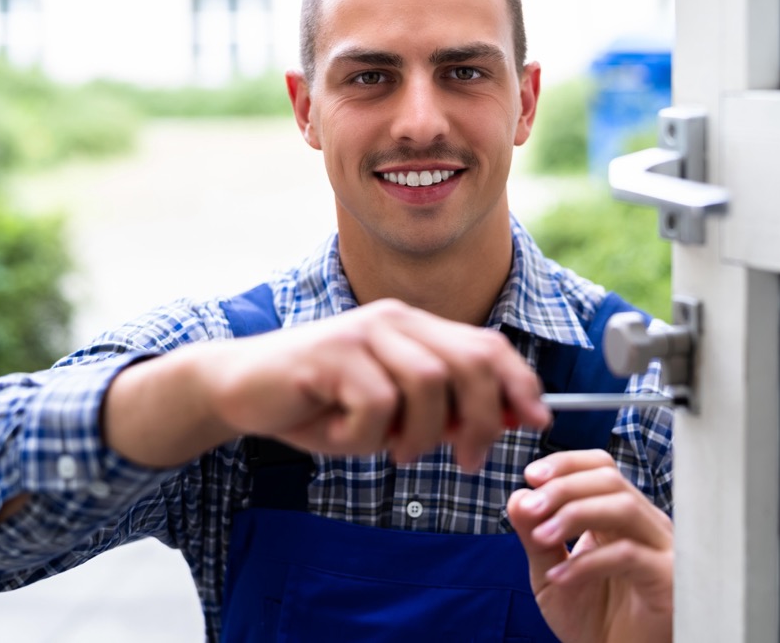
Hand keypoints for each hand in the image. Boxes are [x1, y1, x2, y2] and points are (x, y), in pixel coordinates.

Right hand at [205, 299, 550, 469]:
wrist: (241, 388)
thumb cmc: (320, 404)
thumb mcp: (391, 413)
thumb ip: (443, 411)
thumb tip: (508, 421)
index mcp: (415, 327)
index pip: (488, 345)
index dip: (520, 383)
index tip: (538, 422)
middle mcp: (395, 320)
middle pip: (470, 362)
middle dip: (483, 418)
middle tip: (468, 460)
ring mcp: (362, 333)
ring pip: (429, 383)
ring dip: (421, 432)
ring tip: (396, 451)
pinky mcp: (330, 354)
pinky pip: (376, 403)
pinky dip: (368, 435)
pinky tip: (345, 436)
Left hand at [507, 450, 672, 642]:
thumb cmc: (589, 619)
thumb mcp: (549, 575)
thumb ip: (534, 537)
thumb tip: (517, 496)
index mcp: (618, 514)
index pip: (600, 467)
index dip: (566, 464)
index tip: (530, 476)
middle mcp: (644, 523)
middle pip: (609, 479)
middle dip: (563, 487)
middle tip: (529, 508)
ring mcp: (661, 548)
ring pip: (623, 507)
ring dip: (574, 514)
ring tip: (540, 536)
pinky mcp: (667, 578)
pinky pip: (629, 554)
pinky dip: (588, 561)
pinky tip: (559, 575)